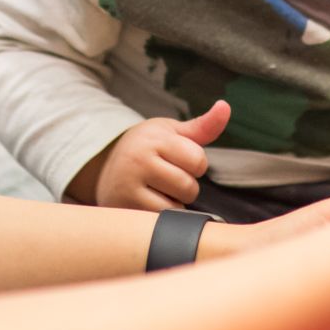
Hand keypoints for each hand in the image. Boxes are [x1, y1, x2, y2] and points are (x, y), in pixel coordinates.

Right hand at [69, 103, 229, 210]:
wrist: (104, 168)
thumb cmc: (146, 147)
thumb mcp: (170, 132)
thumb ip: (202, 126)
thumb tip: (225, 106)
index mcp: (154, 139)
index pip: (198, 160)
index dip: (196, 164)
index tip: (180, 160)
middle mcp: (138, 161)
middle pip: (188, 186)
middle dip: (186, 186)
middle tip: (168, 177)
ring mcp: (128, 188)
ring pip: (176, 207)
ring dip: (176, 203)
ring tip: (159, 190)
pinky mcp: (125, 210)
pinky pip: (161, 222)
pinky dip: (163, 218)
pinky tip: (149, 203)